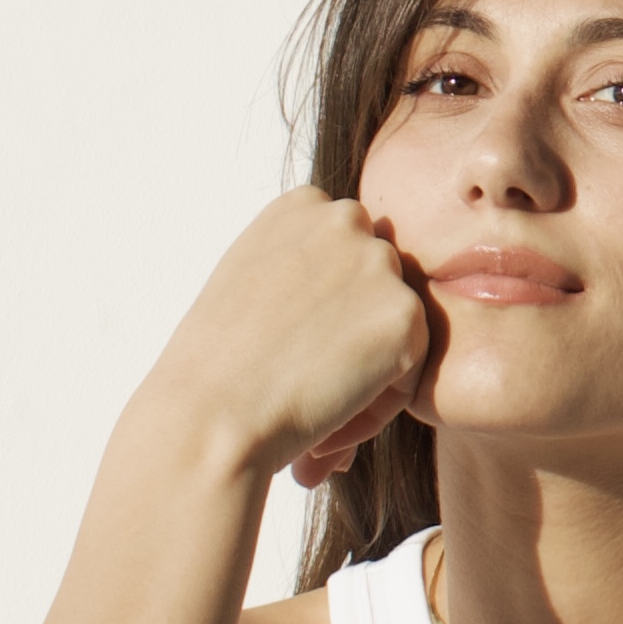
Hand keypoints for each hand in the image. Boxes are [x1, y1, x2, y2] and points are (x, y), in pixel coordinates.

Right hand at [151, 187, 429, 479]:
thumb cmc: (218, 364)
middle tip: (301, 380)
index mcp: (303, 205)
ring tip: (312, 402)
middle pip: (379, 289)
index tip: (288, 346)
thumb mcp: (252, 279)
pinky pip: (412, 369)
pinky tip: (330, 418)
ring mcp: (379, 262)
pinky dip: (379, 405)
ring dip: (369, 372)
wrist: (210, 411)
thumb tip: (360, 284)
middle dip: (352, 338)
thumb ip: (306, 264)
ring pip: (397, 330)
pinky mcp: (406, 312)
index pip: (349, 257)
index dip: (325, 313)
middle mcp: (345, 218)